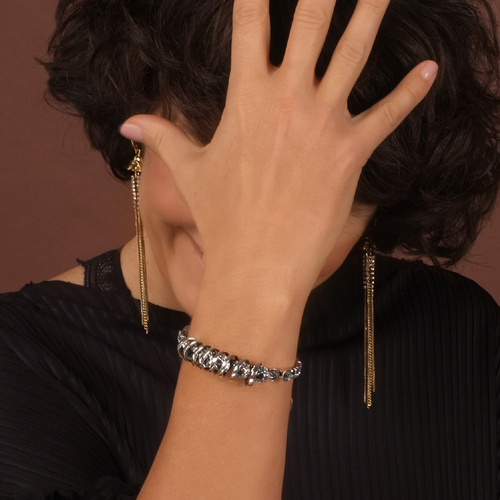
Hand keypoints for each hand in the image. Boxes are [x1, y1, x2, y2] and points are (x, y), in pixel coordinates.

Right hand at [121, 0, 437, 296]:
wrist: (256, 265)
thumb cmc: (221, 218)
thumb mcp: (189, 171)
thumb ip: (161, 136)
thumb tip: (127, 122)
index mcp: (246, 96)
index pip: (249, 19)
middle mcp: (286, 97)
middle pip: (311, 17)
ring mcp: (323, 122)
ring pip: (354, 51)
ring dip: (373, 11)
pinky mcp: (351, 152)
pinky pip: (389, 114)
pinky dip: (412, 91)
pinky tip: (431, 68)